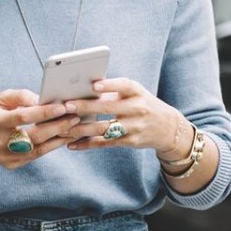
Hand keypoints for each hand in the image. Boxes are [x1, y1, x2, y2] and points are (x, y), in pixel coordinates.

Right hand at [0, 89, 81, 167]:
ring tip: (74, 128)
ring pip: (38, 149)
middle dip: (57, 126)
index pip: (23, 117)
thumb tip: (44, 100)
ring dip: (58, 139)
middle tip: (75, 117)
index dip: (44, 112)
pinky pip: (35, 156)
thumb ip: (21, 96)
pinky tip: (62, 138)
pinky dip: (50, 147)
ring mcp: (5, 157)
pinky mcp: (11, 165)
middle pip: (34, 136)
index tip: (62, 106)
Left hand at [59, 78, 179, 154]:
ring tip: (64, 128)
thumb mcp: (135, 94)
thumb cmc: (143, 105)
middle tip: (66, 106)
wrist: (167, 128)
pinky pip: (104, 143)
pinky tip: (72, 145)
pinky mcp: (129, 142)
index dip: (109, 85)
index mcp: (137, 92)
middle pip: (108, 108)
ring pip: (103, 129)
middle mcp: (137, 109)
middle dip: (86, 107)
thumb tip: (83, 90)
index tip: (93, 85)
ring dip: (82, 129)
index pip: (124, 86)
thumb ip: (113, 92)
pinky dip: (87, 144)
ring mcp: (134, 127)